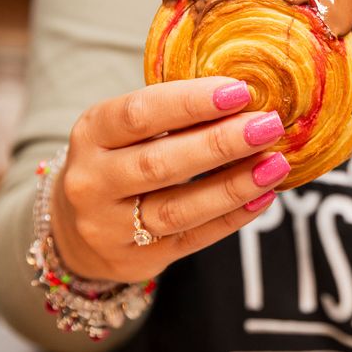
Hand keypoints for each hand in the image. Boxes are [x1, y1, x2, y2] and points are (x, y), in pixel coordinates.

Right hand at [50, 77, 289, 283]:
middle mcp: (92, 182)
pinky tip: (263, 197)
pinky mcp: (136, 259)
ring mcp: (110, 227)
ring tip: (275, 164)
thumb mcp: (126, 129)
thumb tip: (245, 99)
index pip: (139, 114)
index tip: (240, 91)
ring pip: (179, 208)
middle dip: (220, 143)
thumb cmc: (118, 159)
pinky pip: (192, 239)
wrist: (76, 227)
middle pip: (160, 163)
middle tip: (269, 125)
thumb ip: (173, 114)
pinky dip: (232, 218)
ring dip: (234, 185)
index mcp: (91, 133)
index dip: (191, 102)